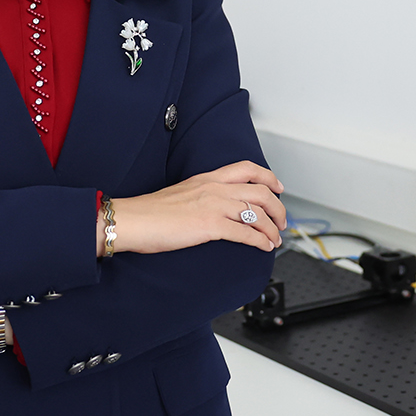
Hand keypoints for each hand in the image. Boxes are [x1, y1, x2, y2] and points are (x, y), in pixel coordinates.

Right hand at [110, 161, 286, 254]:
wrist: (133, 220)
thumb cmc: (150, 212)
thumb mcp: (182, 193)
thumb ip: (202, 195)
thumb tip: (215, 208)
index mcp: (207, 178)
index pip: (247, 169)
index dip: (269, 177)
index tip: (278, 188)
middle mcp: (214, 188)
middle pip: (261, 192)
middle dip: (278, 208)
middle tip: (282, 221)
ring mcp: (213, 206)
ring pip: (257, 213)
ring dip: (272, 228)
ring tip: (275, 239)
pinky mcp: (210, 225)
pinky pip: (245, 232)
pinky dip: (260, 241)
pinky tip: (264, 247)